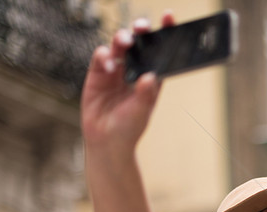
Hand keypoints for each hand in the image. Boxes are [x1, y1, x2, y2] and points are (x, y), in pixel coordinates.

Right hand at [80, 12, 174, 151]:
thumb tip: (151, 77)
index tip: (168, 16)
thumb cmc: (129, 128)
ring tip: (126, 42)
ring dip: (122, 39)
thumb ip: (145, 95)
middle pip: (139, 43)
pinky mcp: (98, 73)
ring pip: (119, 45)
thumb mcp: (141, 112)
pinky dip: (104, 56)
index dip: (164, 32)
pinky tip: (109, 65)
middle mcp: (134, 70)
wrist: (106, 141)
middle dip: (140, 31)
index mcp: (151, 77)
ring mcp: (116, 70)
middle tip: (142, 27)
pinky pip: (101, 57)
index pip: (160, 51)